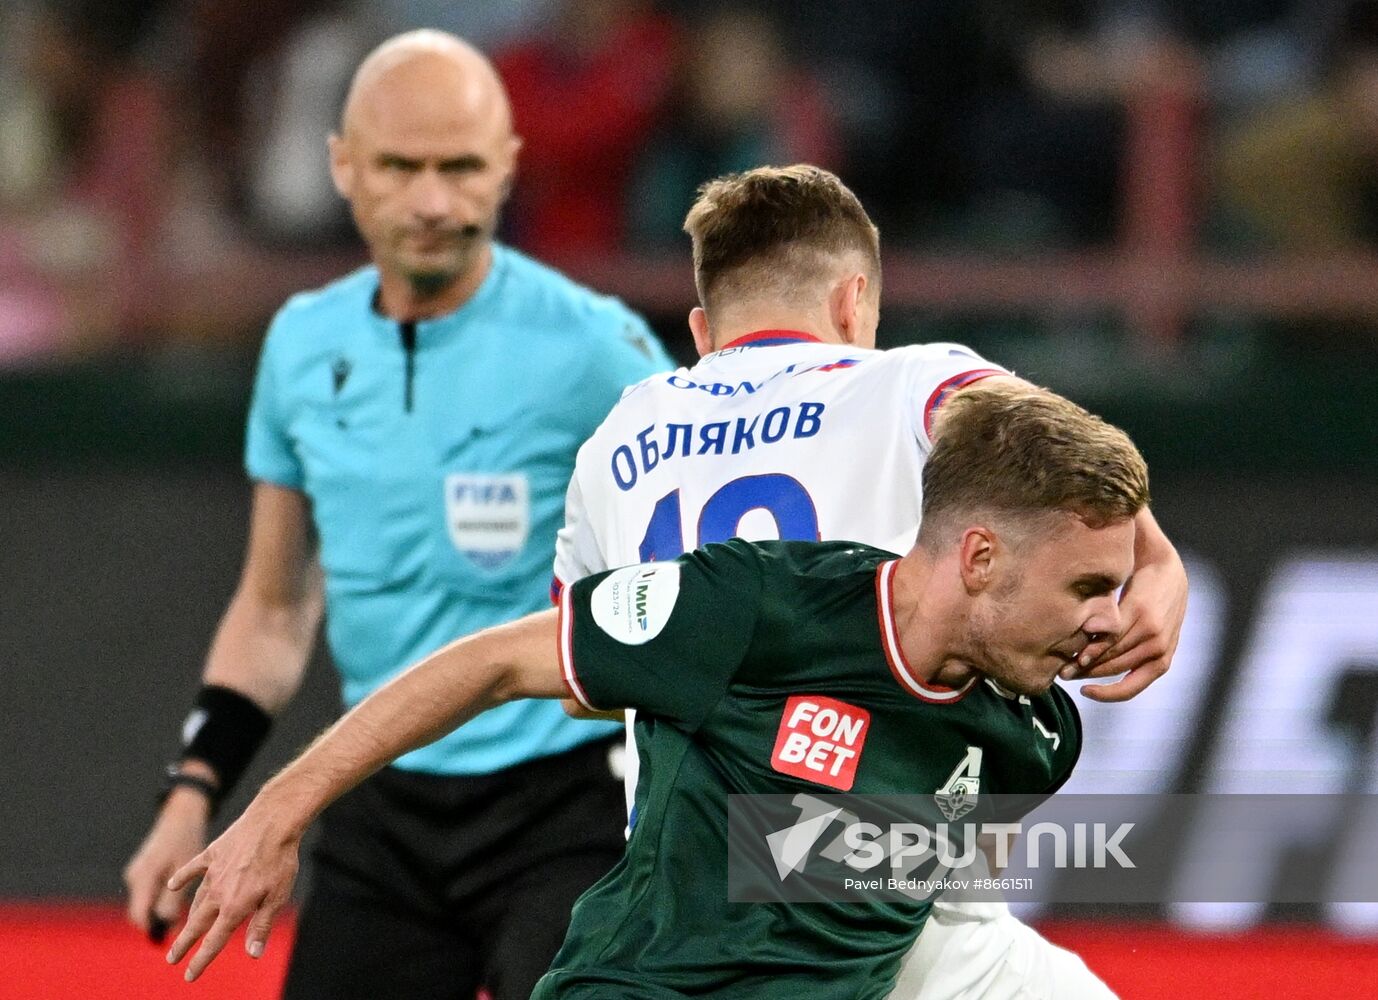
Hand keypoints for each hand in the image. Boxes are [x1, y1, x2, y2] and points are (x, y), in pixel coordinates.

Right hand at [123, 789, 210, 942]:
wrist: (182, 812)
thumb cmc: (187, 838)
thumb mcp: (183, 866)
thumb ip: (173, 896)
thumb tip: (167, 923)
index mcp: (144, 877)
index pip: (141, 915)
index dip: (154, 930)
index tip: (171, 940)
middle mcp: (136, 876)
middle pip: (141, 912)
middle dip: (157, 922)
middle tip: (181, 929)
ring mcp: (138, 871)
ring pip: (145, 902)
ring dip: (160, 911)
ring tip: (185, 915)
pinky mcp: (144, 868)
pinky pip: (149, 891)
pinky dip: (161, 899)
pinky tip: (181, 900)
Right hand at [164, 799, 301, 981]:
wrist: (272, 822)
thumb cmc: (280, 860)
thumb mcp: (277, 897)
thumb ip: (261, 926)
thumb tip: (253, 954)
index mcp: (234, 907)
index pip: (214, 942)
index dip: (201, 961)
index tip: (189, 976)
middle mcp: (218, 893)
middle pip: (196, 924)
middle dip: (184, 944)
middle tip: (171, 959)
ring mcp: (212, 872)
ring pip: (196, 900)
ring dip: (189, 917)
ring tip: (185, 928)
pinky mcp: (212, 852)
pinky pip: (192, 869)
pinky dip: (181, 878)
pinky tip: (173, 885)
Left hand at [1062, 556, 1188, 701]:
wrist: (1169, 574)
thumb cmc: (1134, 576)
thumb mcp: (1118, 583)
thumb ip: (1105, 607)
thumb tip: (1088, 629)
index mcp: (1141, 611)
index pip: (1108, 640)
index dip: (1087, 652)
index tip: (1065, 658)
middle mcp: (1153, 633)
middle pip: (1113, 657)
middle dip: (1084, 666)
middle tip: (1060, 671)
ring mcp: (1162, 648)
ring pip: (1121, 669)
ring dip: (1094, 676)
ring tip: (1070, 676)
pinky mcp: (1165, 659)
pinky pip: (1136, 682)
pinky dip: (1113, 689)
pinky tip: (1091, 690)